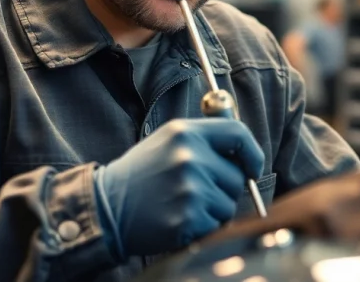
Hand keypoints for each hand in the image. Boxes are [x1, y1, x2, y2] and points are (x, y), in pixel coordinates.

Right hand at [94, 118, 263, 258]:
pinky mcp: (187, 217)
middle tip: (193, 192)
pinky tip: (177, 219)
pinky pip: (215, 225)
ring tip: (181, 204)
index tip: (252, 167)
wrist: (107, 207)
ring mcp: (189, 188)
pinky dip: (202, 227)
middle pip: (237, 177)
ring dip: (213, 210)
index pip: (238, 134)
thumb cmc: (142, 175)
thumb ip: (204, 139)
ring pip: (228, 204)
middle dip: (223, 189)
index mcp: (185, 132)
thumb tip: (243, 148)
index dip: (252, 153)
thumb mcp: (168, 142)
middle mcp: (189, 156)